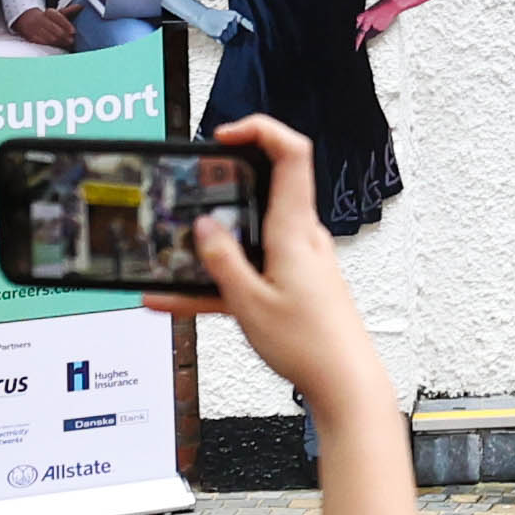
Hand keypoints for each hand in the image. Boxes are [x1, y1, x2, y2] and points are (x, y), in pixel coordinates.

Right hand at [166, 117, 387, 413]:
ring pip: (249, 235)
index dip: (259, 130)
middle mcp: (301, 237)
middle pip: (264, 188)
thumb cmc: (310, 345)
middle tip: (187, 191)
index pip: (290, 153)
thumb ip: (221, 260)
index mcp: (294, 230)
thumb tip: (203, 224)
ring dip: (211, 244)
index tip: (222, 136)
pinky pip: (250, 269)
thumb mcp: (248, 303)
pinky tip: (175, 299)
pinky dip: (218, 280)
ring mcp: (299, 259)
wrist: (345, 383)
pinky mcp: (295, 283)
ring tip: (168, 256)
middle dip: (221, 186)